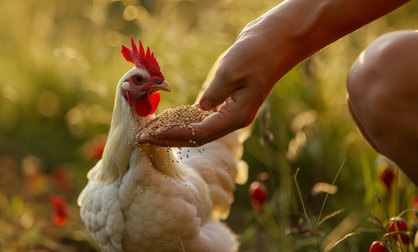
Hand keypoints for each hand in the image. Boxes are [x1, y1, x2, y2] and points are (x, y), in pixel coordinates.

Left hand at [139, 17, 278, 146]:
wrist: (275, 40)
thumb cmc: (256, 53)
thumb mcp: (231, 71)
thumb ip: (214, 93)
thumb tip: (199, 109)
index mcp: (237, 116)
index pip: (200, 134)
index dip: (173, 136)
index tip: (151, 135)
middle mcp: (234, 119)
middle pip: (197, 137)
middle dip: (169, 138)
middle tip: (143, 138)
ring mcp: (231, 111)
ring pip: (199, 129)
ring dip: (174, 131)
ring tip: (151, 131)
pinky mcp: (227, 102)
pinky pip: (203, 117)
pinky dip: (184, 119)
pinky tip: (169, 119)